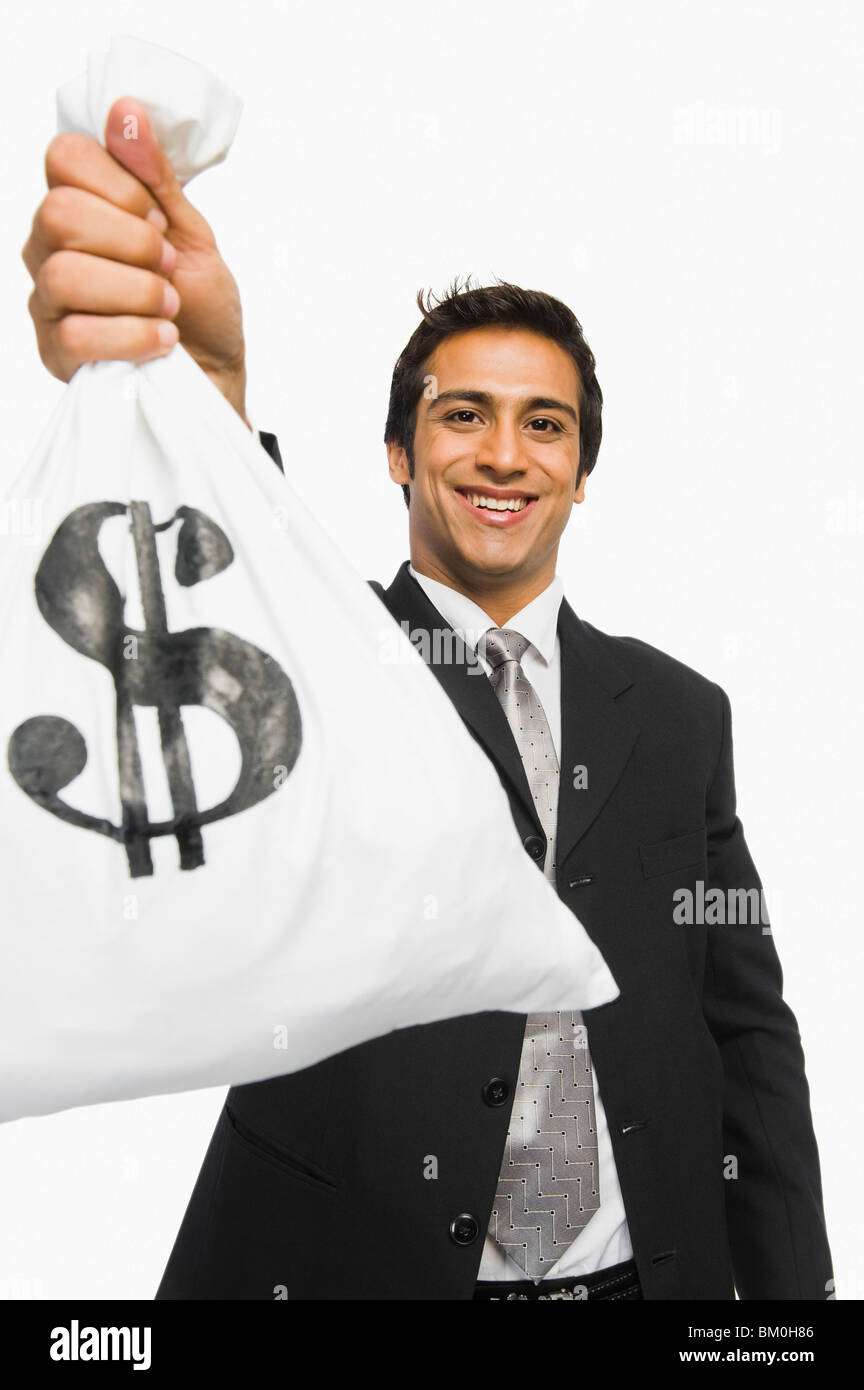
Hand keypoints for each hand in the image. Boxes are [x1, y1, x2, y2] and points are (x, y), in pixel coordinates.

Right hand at [22, 96, 248, 424]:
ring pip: (65, 275)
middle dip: (133, 242)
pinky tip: (162, 341)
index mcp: (80, 206)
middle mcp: (50, 248)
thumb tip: (126, 111)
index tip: (160, 220)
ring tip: (168, 308)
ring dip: (136, 292)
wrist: (217, 375)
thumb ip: (156, 177)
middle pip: (59, 214)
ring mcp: (48, 301)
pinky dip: (133, 336)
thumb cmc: (202, 306)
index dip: (121, 186)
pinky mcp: (58, 353)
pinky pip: (77, 334)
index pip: (65, 157)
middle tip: (167, 267)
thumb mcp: (191, 234)